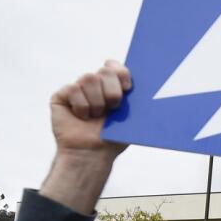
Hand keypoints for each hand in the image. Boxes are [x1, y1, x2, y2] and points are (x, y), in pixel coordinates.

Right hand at [40, 61, 132, 213]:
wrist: (92, 154)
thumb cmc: (113, 138)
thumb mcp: (130, 116)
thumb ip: (136, 98)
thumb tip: (159, 85)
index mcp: (111, 86)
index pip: (114, 66)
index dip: (121, 73)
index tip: (127, 89)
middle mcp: (94, 85)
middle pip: (104, 70)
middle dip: (112, 90)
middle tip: (112, 108)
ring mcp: (77, 89)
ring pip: (88, 78)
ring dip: (97, 102)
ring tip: (95, 117)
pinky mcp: (61, 96)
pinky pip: (73, 89)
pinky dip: (81, 106)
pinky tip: (82, 117)